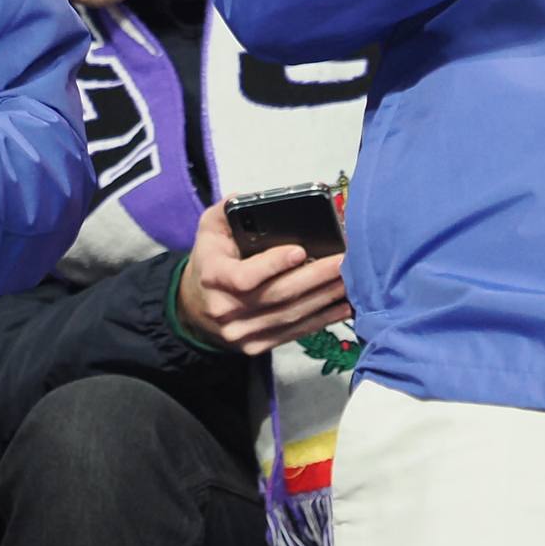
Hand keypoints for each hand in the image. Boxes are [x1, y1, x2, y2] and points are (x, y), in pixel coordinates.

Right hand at [177, 204, 350, 355]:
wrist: (195, 306)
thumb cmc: (211, 259)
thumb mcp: (210, 228)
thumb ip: (228, 210)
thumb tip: (252, 199)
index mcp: (212, 276)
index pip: (243, 277)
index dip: (273, 265)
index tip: (301, 250)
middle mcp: (224, 309)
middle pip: (276, 296)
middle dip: (314, 278)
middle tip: (343, 261)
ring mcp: (240, 333)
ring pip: (289, 316)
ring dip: (324, 299)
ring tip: (349, 280)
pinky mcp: (256, 346)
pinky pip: (293, 333)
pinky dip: (322, 320)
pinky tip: (343, 306)